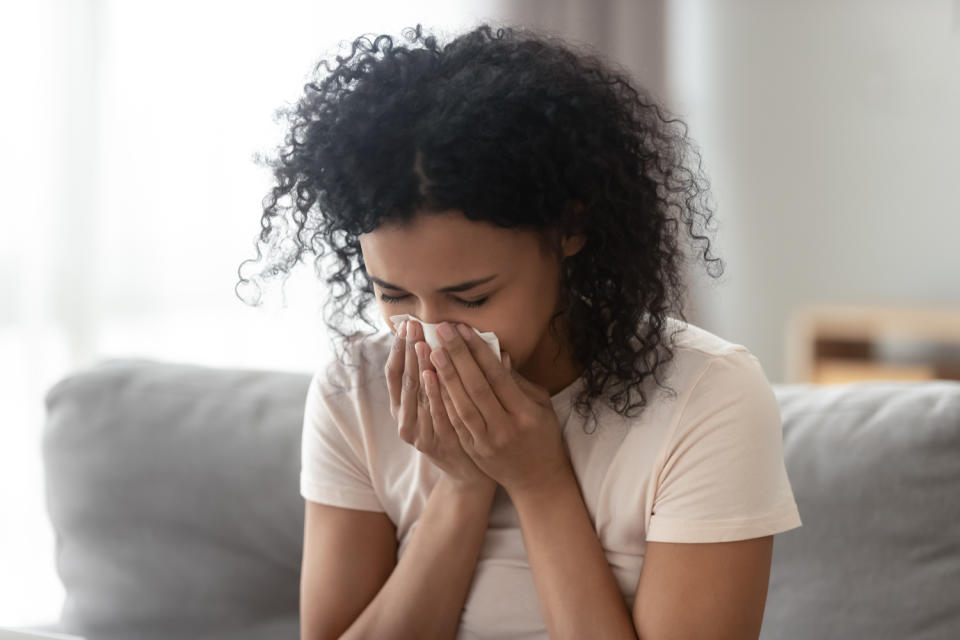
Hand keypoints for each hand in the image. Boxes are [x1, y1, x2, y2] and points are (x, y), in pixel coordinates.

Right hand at [385, 319, 495, 494]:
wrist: (470, 473)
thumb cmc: (459, 428)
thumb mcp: (445, 401)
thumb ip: (444, 373)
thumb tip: (454, 334)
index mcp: (402, 407)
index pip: (394, 372)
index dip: (398, 348)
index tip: (404, 324)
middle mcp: (404, 420)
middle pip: (404, 379)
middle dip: (408, 350)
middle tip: (412, 325)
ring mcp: (417, 433)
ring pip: (416, 395)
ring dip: (419, 367)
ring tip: (422, 342)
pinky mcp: (432, 444)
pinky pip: (432, 413)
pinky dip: (432, 393)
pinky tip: (433, 374)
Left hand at [428, 322, 573, 497]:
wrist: (537, 479)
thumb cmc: (542, 435)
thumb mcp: (540, 405)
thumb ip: (518, 381)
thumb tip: (497, 354)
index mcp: (526, 413)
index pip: (497, 377)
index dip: (479, 352)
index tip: (464, 329)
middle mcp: (505, 428)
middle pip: (476, 388)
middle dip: (457, 356)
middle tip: (441, 331)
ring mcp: (486, 442)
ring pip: (461, 405)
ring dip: (444, 377)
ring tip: (431, 351)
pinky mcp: (473, 450)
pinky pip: (454, 422)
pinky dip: (442, 400)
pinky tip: (431, 381)